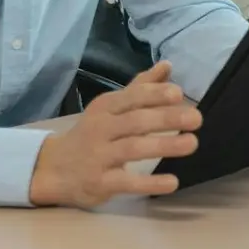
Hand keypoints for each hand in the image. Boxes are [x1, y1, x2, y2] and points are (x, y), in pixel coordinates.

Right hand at [30, 61, 199, 206]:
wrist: (51, 168)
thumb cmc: (92, 135)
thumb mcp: (111, 108)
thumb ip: (140, 88)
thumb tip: (168, 66)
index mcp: (106, 108)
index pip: (131, 97)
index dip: (154, 95)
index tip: (178, 95)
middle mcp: (101, 129)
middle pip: (135, 121)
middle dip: (166, 118)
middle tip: (196, 118)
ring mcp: (98, 156)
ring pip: (133, 149)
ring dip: (164, 145)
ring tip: (192, 143)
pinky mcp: (99, 183)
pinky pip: (126, 182)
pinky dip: (149, 183)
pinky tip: (172, 182)